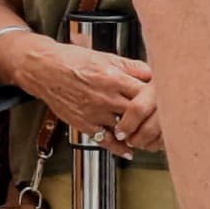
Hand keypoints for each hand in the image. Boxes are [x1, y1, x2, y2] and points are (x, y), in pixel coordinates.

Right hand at [14, 35, 151, 139]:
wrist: (43, 69)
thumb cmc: (73, 61)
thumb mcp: (105, 57)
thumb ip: (130, 67)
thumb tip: (152, 72)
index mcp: (113, 78)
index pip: (147, 92)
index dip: (159, 98)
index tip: (166, 101)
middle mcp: (106, 97)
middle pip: (139, 113)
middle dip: (152, 118)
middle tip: (163, 122)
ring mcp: (95, 112)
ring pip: (126, 129)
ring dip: (139, 134)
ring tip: (149, 136)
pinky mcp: (84, 124)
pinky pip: (106, 140)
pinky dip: (120, 148)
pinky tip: (129, 150)